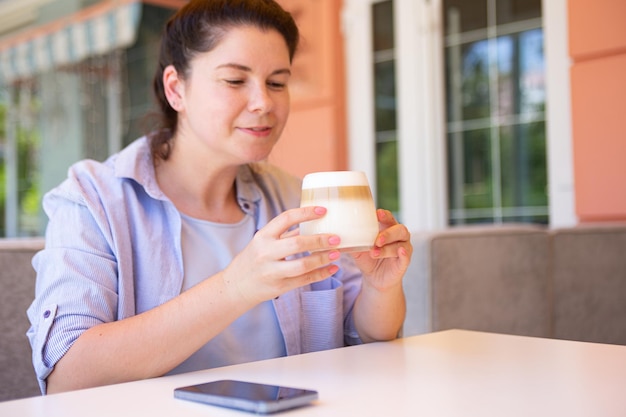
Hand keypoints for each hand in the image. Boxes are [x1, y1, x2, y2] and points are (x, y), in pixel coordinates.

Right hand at [222, 206, 341, 303]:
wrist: (236, 286)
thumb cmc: (253, 259)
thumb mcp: (263, 242)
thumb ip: (285, 233)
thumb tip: (312, 222)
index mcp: (263, 236)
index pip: (286, 218)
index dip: (306, 213)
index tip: (323, 210)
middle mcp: (266, 252)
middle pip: (297, 243)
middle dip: (319, 240)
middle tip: (336, 238)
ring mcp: (272, 271)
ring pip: (303, 265)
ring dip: (322, 259)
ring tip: (336, 254)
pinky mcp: (279, 287)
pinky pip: (304, 280)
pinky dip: (321, 274)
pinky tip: (332, 268)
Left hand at [350, 209, 411, 290]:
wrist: (374, 278)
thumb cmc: (367, 259)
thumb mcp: (358, 250)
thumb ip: (353, 242)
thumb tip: (339, 236)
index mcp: (387, 229)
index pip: (389, 218)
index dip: (385, 215)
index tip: (377, 214)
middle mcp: (398, 237)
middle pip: (399, 229)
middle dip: (388, 234)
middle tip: (377, 240)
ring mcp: (403, 249)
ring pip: (401, 244)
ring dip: (387, 248)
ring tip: (374, 253)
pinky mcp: (404, 262)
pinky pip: (406, 256)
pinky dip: (403, 254)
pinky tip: (400, 252)